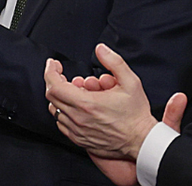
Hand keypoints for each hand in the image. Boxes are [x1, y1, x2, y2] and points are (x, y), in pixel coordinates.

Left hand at [43, 44, 157, 161]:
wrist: (141, 141)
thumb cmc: (136, 115)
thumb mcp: (130, 82)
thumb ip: (114, 62)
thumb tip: (101, 50)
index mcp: (87, 104)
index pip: (55, 85)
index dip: (51, 71)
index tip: (54, 64)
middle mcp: (78, 119)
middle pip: (52, 97)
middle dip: (57, 82)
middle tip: (68, 77)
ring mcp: (77, 131)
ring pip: (56, 110)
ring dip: (62, 97)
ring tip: (79, 92)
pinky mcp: (79, 140)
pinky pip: (62, 124)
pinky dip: (65, 112)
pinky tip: (79, 107)